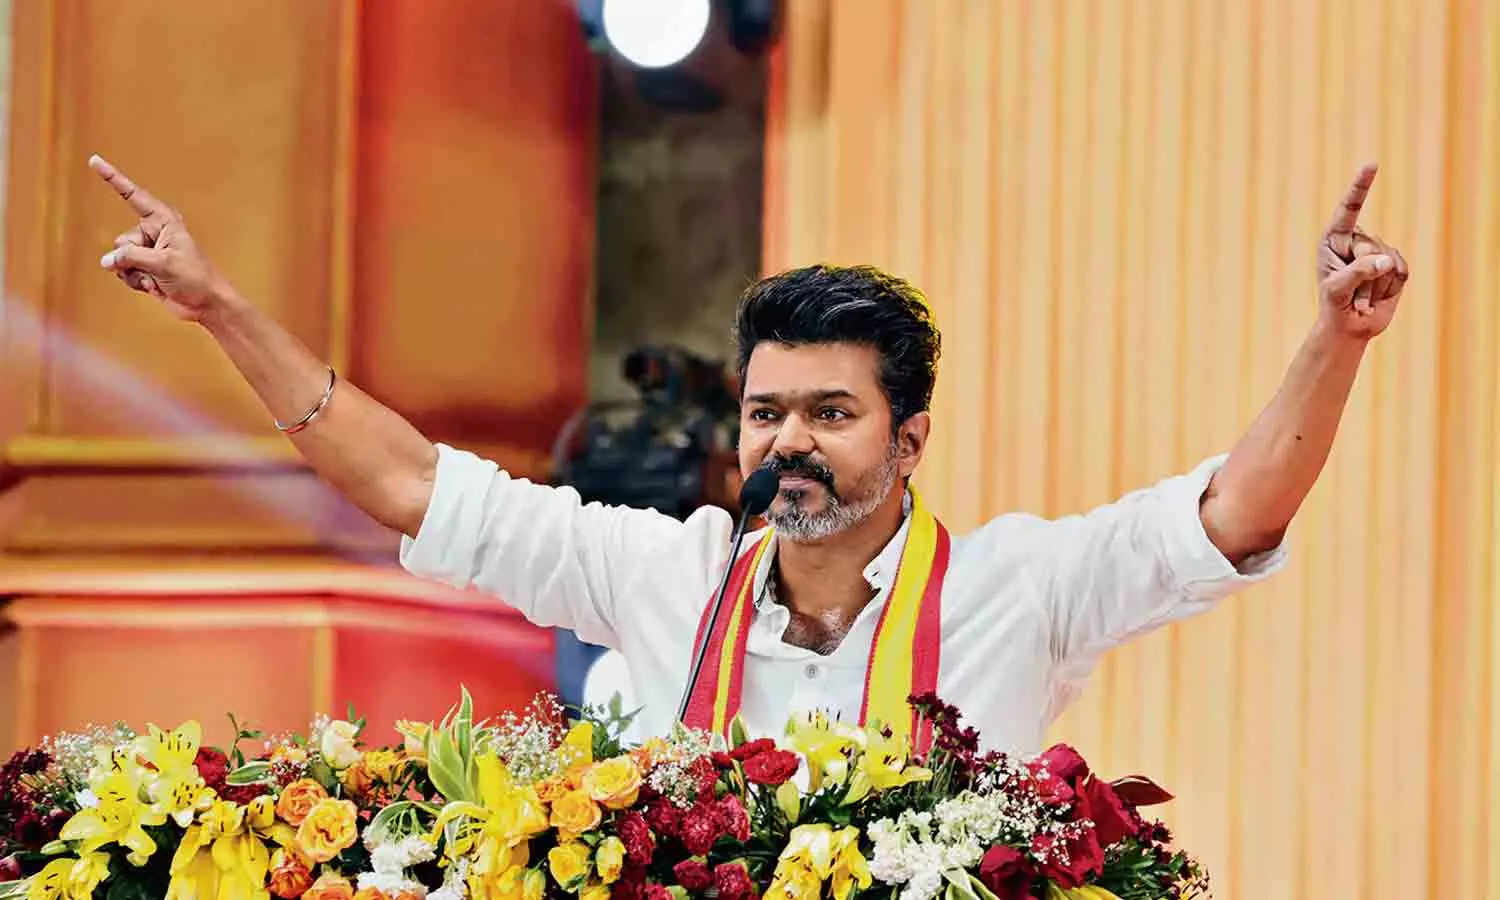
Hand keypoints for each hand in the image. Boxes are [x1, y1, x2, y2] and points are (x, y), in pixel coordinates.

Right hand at [90, 155, 229, 322]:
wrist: (206, 303)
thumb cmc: (195, 278)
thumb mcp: (163, 263)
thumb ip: (131, 258)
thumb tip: (106, 262)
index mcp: (163, 220)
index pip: (132, 195)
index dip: (113, 178)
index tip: (94, 160)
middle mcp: (153, 232)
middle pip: (122, 241)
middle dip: (132, 259)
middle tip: (156, 268)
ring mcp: (148, 251)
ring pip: (119, 258)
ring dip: (134, 273)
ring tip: (156, 279)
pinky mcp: (145, 268)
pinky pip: (123, 271)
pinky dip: (134, 281)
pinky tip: (153, 286)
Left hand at [1316, 162, 1409, 339]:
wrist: (1350, 327)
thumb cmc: (1334, 305)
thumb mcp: (1336, 290)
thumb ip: (1356, 273)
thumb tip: (1385, 260)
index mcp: (1334, 238)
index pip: (1349, 209)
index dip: (1361, 187)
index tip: (1371, 164)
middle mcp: (1357, 240)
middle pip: (1371, 247)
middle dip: (1362, 276)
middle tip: (1352, 295)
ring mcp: (1378, 251)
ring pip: (1387, 261)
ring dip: (1374, 286)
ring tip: (1361, 297)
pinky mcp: (1396, 265)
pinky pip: (1401, 270)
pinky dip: (1391, 287)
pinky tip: (1378, 295)